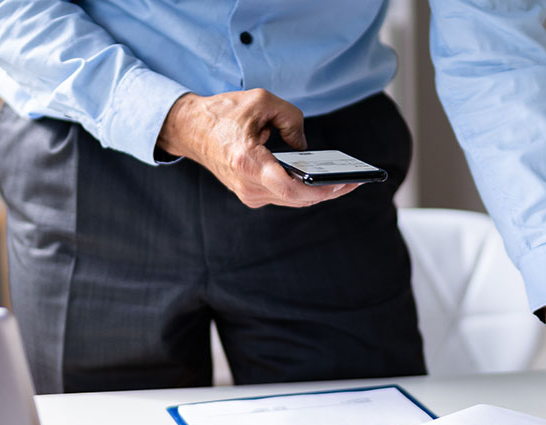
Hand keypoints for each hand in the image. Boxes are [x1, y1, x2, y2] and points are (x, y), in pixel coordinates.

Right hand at [157, 89, 359, 207]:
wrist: (192, 131)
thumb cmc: (223, 113)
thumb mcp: (261, 101)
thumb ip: (291, 119)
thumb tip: (305, 147)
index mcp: (248, 162)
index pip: (290, 190)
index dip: (320, 191)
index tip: (343, 184)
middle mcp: (247, 185)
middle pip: (296, 199)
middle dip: (326, 192)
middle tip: (352, 182)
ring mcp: (248, 194)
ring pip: (291, 201)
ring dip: (316, 192)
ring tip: (342, 182)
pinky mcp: (250, 195)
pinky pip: (283, 197)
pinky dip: (301, 190)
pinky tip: (319, 181)